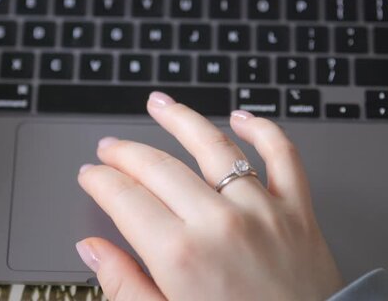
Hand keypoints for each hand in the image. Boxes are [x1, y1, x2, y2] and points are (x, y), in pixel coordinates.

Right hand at [76, 92, 343, 300]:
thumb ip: (123, 285)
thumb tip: (92, 249)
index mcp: (180, 256)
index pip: (124, 198)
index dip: (100, 181)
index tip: (90, 175)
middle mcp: (219, 224)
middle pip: (159, 168)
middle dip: (125, 152)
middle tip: (109, 147)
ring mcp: (261, 211)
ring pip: (214, 146)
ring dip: (181, 120)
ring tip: (159, 105)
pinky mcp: (297, 211)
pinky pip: (282, 155)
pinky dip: (263, 130)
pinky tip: (240, 117)